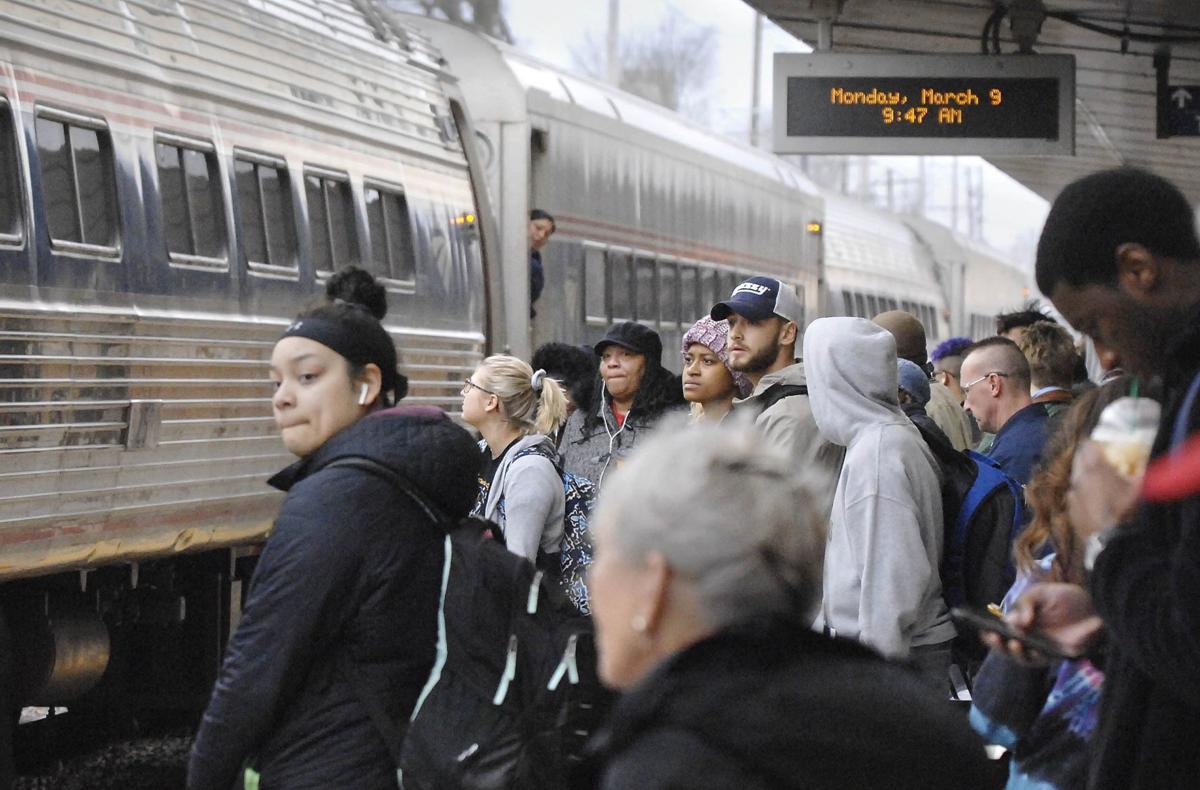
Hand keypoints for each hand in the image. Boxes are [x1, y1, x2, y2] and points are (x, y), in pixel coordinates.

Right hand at [980, 583, 1103, 664]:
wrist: (1095, 604)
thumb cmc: (1064, 598)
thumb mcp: (1040, 593)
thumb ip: (1025, 604)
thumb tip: (1012, 621)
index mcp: (1021, 625)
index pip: (1001, 633)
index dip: (990, 635)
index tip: (983, 631)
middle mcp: (1030, 640)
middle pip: (1009, 650)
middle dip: (1000, 646)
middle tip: (997, 638)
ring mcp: (1045, 649)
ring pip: (1026, 659)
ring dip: (1018, 653)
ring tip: (1015, 643)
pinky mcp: (1061, 655)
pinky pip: (1048, 659)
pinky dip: (1040, 655)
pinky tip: (1037, 648)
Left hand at [1066, 440, 1140, 538]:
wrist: (1116, 543)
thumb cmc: (1131, 511)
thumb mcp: (1142, 487)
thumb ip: (1139, 470)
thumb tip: (1141, 463)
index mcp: (1094, 468)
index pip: (1088, 446)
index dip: (1095, 445)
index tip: (1103, 447)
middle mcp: (1079, 478)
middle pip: (1079, 461)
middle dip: (1088, 459)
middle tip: (1101, 463)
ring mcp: (1072, 495)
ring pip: (1075, 479)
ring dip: (1084, 478)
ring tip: (1098, 483)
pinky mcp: (1070, 511)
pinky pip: (1075, 497)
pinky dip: (1082, 495)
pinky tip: (1092, 501)